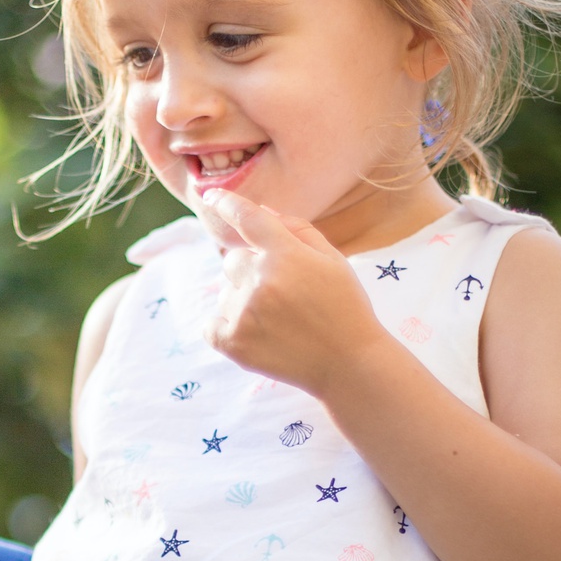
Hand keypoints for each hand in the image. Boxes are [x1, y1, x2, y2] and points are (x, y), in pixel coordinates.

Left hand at [199, 190, 391, 393]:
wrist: (350, 364)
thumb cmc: (344, 307)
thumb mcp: (333, 260)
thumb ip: (297, 229)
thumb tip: (260, 210)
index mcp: (287, 255)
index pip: (248, 218)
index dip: (227, 203)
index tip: (211, 195)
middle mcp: (261, 280)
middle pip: (233, 260)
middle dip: (251, 270)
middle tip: (283, 293)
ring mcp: (244, 313)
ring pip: (225, 292)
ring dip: (242, 300)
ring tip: (278, 320)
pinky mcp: (233, 343)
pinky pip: (211, 324)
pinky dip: (226, 327)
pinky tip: (257, 334)